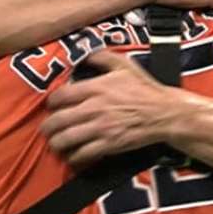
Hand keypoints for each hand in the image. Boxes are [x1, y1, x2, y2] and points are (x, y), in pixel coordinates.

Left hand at [41, 51, 185, 165]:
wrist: (165, 113)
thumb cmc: (145, 89)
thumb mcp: (124, 65)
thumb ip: (101, 57)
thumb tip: (83, 55)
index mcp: (96, 88)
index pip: (60, 96)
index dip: (51, 102)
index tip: (52, 106)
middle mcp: (94, 108)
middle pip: (57, 121)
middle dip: (47, 127)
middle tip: (47, 129)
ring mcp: (100, 128)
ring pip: (66, 140)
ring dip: (56, 144)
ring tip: (56, 144)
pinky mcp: (109, 145)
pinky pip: (82, 154)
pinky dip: (73, 158)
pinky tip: (73, 156)